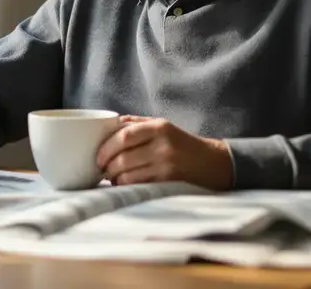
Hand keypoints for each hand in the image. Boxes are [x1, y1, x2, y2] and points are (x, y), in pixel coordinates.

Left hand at [95, 115, 232, 190]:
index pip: (124, 136)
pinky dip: (127, 187)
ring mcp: (166, 166)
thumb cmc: (181, 143)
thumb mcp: (163, 125)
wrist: (212, 162)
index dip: (106, 148)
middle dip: (107, 167)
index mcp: (159, 127)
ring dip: (115, 179)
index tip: (98, 156)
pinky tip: (125, 184)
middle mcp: (163, 146)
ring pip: (129, 176)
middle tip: (102, 169)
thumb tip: (108, 124)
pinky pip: (139, 186)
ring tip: (113, 178)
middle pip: (123, 159)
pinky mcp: (169, 183)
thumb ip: (136, 123)